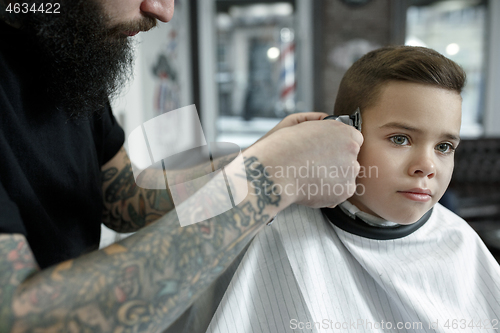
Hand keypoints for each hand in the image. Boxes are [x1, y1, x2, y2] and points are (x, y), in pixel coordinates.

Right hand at [248, 117, 363, 208]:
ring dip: (334, 179)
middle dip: (337, 163)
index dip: (338, 146)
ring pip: (346, 177)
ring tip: (311, 178)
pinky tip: (313, 187)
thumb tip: (328, 131)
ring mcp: (350, 172)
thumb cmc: (284, 147)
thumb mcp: (302, 124)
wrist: (275, 171)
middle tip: (315, 166)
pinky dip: (329, 193)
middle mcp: (352, 150)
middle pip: (351, 159)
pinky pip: (341, 192)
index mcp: (345, 132)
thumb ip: (321, 127)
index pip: (353, 139)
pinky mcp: (345, 191)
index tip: (327, 152)